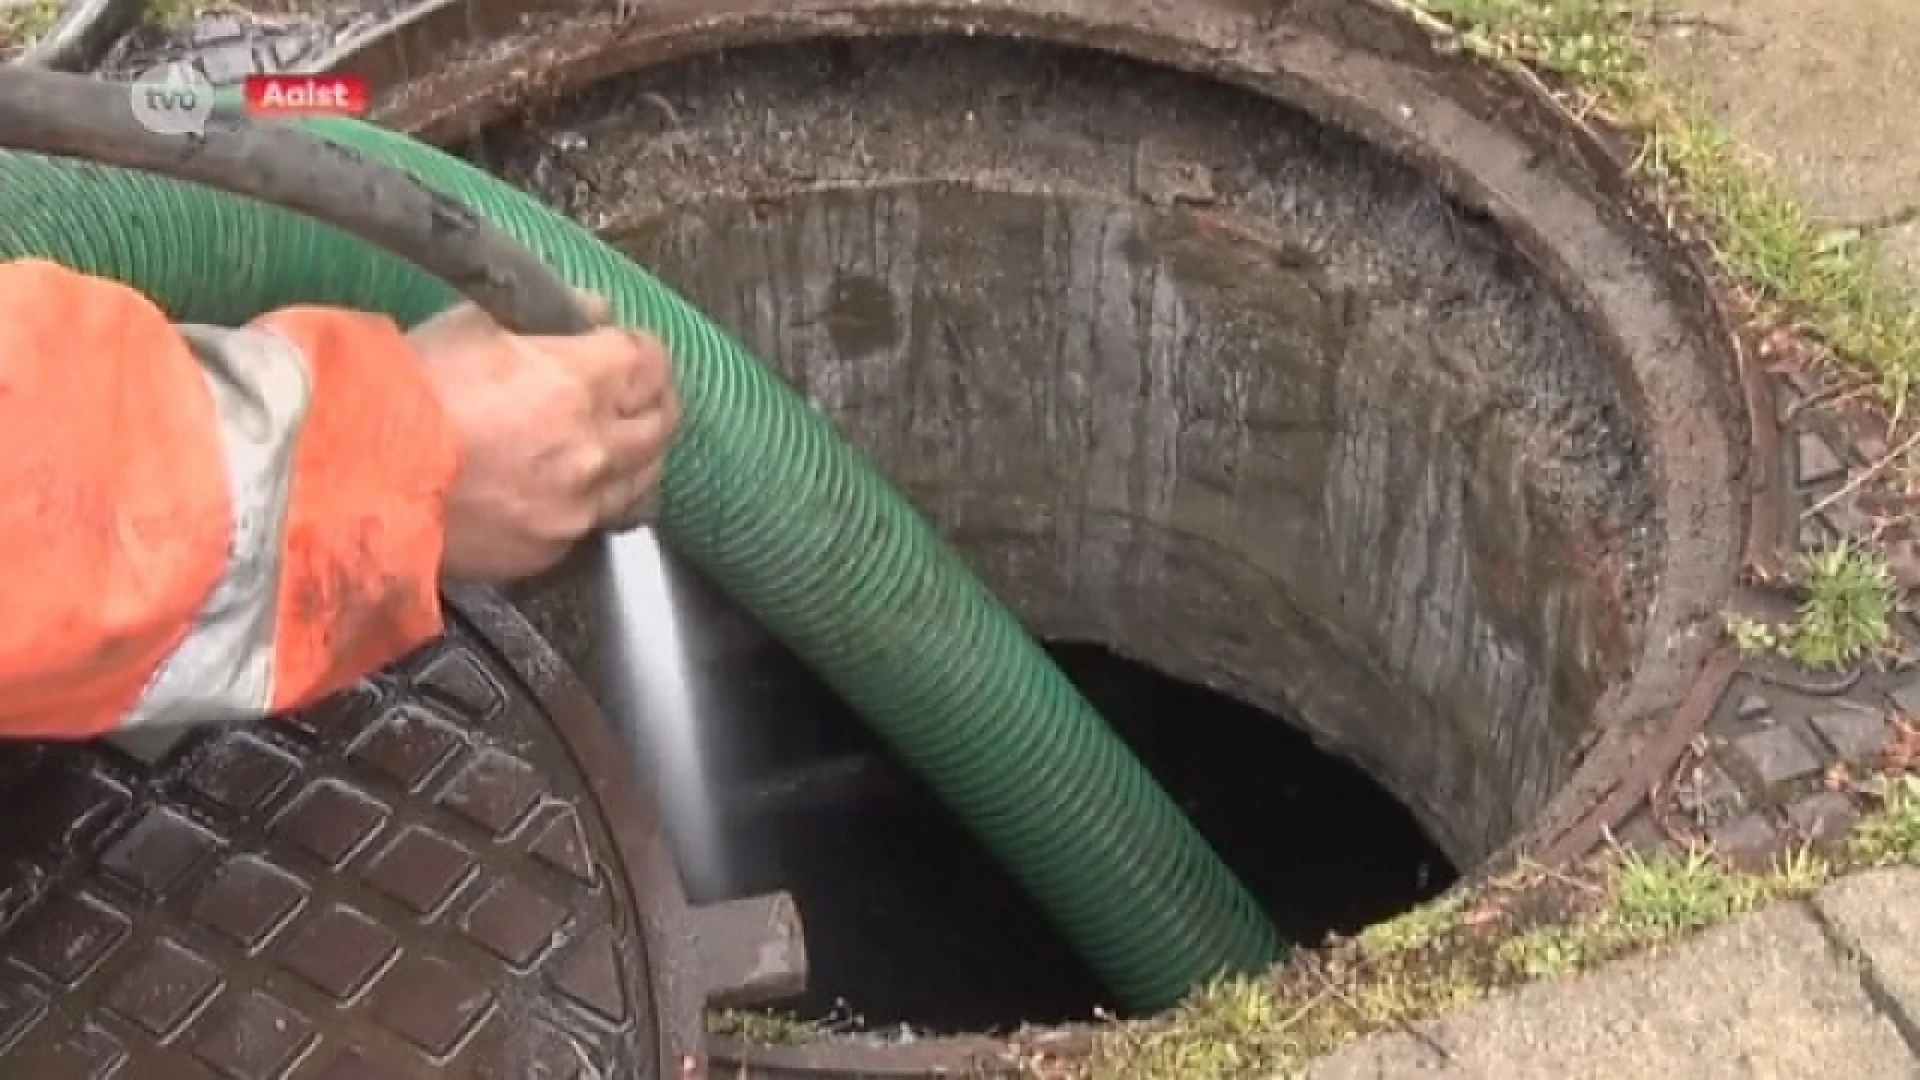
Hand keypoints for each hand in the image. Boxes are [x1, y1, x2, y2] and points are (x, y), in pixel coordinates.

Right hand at [409, 292, 679, 582]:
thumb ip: (547, 315)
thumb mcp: (472, 322)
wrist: (353, 479)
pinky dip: (592, 502)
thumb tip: (591, 312)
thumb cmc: (402, 394)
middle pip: (663, 423)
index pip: (651, 360)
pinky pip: (595, 524)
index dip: (642, 349)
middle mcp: (594, 450)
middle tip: (635, 392)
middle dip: (653, 400)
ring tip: (614, 444)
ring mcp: (577, 508)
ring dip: (636, 457)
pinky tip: (568, 488)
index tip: (627, 347)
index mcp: (579, 383)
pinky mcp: (551, 551)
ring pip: (644, 481)